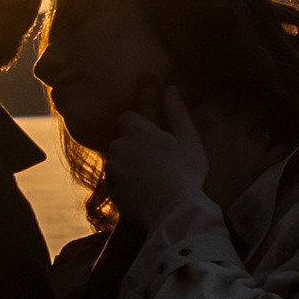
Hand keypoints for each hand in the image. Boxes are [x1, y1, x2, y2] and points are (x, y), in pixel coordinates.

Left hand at [102, 82, 209, 231]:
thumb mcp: (188, 138)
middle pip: (121, 142)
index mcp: (137, 131)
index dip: (137, 126)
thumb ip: (176, 111)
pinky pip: (116, 184)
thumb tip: (170, 88)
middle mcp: (118, 147)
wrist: (173, 210)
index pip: (126, 117)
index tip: (152, 137)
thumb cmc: (185, 171)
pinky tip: (144, 195)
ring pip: (117, 163)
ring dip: (128, 168)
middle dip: (133, 149)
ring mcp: (112, 170)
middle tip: (156, 162)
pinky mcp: (110, 191)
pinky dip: (126, 187)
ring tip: (150, 182)